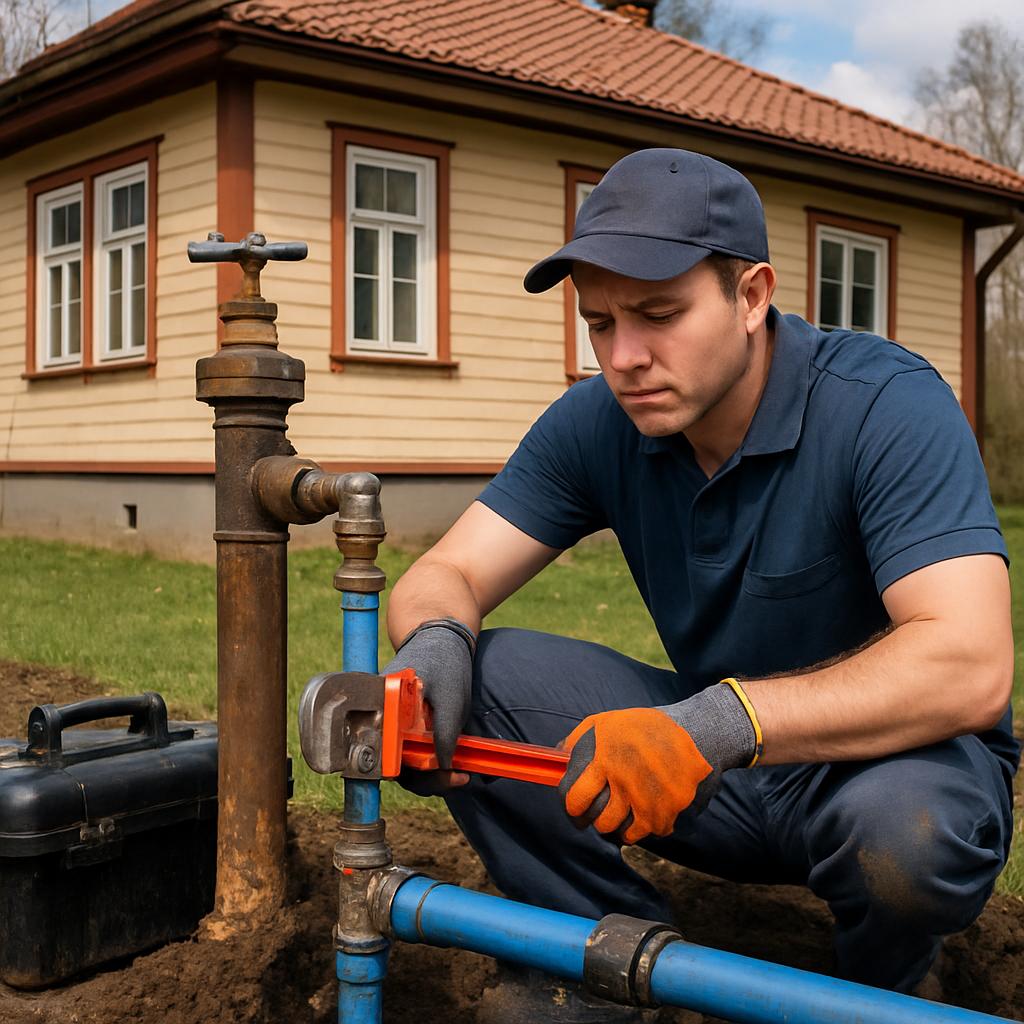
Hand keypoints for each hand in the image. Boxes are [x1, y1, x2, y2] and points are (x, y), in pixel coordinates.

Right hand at [382, 619, 474, 792]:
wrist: (439, 637)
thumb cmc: (444, 661)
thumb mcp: (452, 698)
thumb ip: (445, 733)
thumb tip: (441, 768)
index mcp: (385, 708)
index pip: (389, 756)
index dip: (417, 773)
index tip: (447, 776)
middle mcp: (381, 718)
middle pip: (395, 764)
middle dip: (427, 777)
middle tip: (459, 778)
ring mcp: (390, 723)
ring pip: (402, 761)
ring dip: (429, 772)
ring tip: (458, 772)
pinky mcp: (400, 726)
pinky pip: (407, 751)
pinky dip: (426, 760)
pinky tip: (449, 761)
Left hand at [557, 683, 756, 844]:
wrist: (696, 730)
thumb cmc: (646, 726)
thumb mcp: (607, 721)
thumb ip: (579, 737)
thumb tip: (557, 755)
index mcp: (605, 761)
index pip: (575, 799)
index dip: (572, 808)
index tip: (576, 808)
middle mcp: (624, 783)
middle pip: (600, 822)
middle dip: (598, 820)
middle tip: (602, 814)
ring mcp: (648, 799)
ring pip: (623, 833)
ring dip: (621, 827)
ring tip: (624, 815)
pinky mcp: (670, 809)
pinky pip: (650, 833)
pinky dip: (647, 828)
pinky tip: (647, 814)